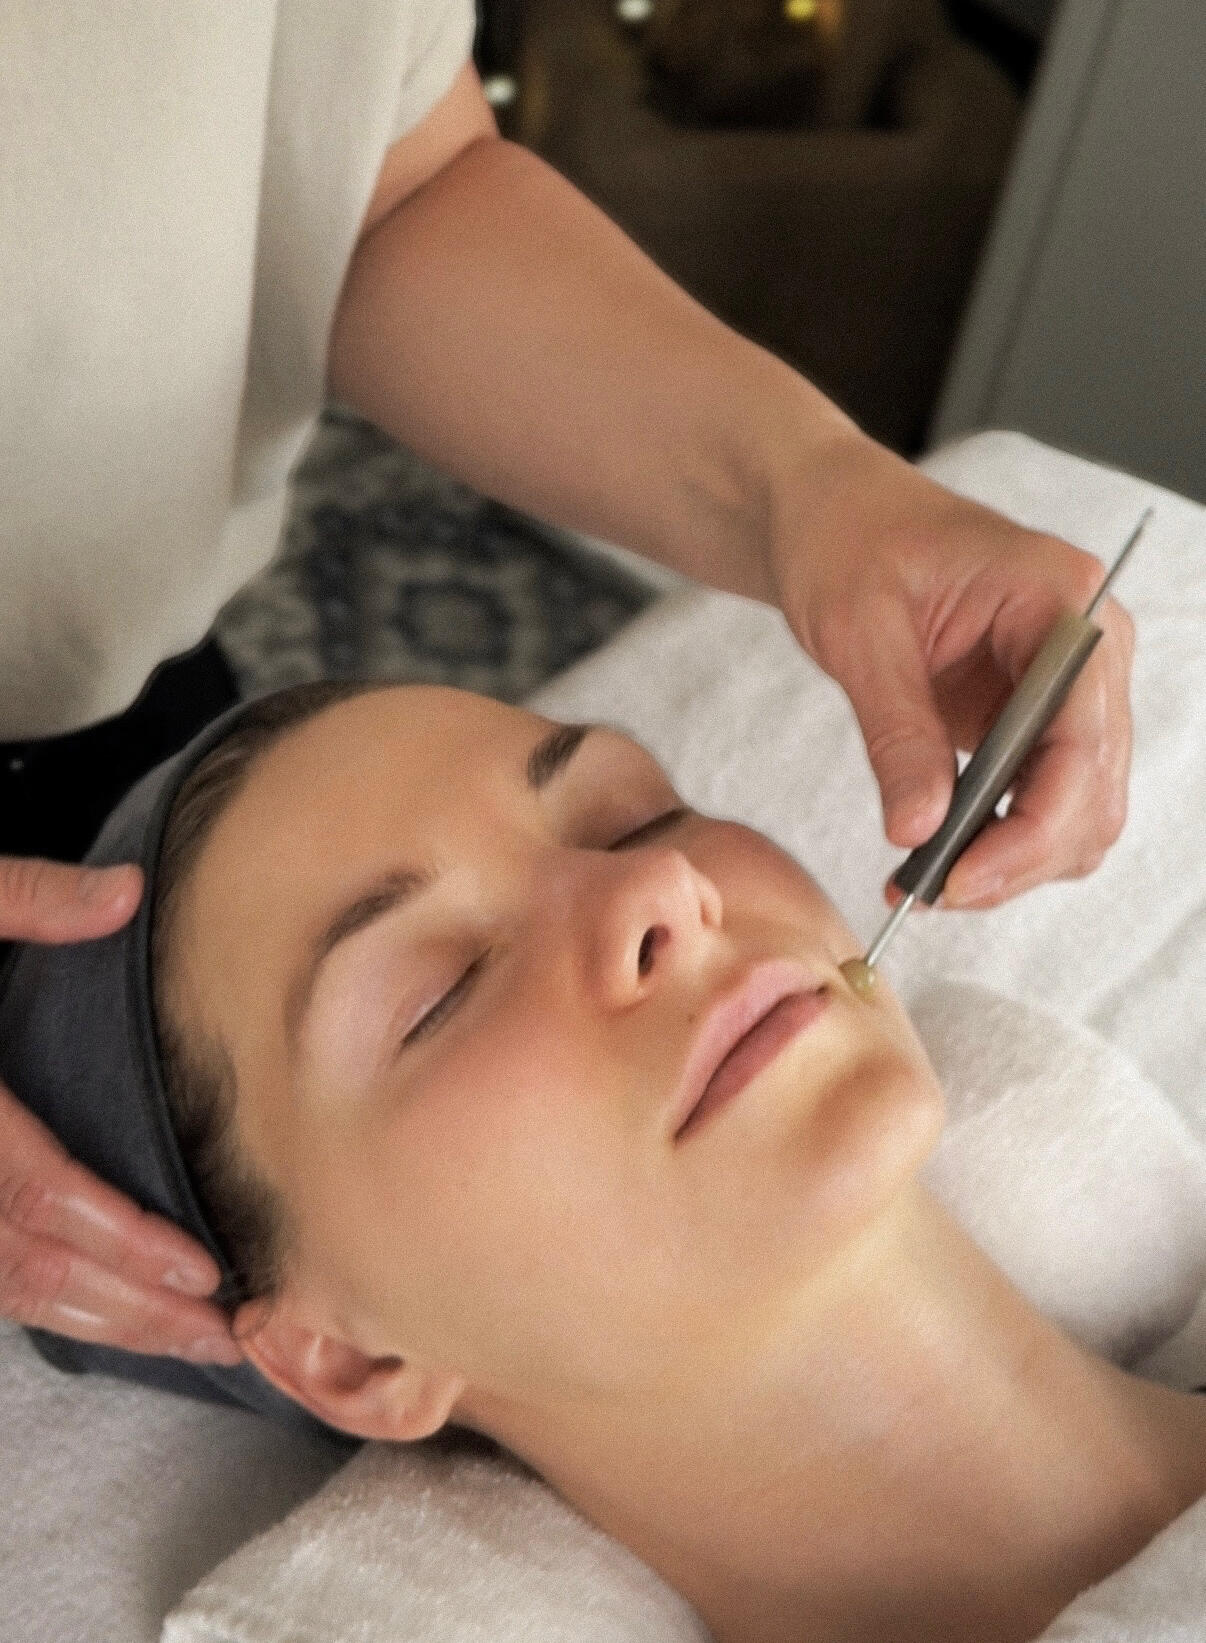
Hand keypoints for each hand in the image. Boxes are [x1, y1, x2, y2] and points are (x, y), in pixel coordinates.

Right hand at [0, 857, 241, 1363]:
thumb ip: (22, 898)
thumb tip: (128, 891)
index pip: (35, 1187)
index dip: (118, 1236)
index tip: (198, 1269)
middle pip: (27, 1265)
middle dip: (130, 1308)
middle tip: (225, 1335)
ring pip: (1, 1291)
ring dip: (97, 1321)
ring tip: (186, 1337)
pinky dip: (45, 1304)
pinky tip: (106, 1312)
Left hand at [768, 432, 1135, 908]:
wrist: (831, 515)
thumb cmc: (846, 539)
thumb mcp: (859, 631)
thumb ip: (896, 731)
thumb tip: (919, 830)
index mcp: (1062, 600)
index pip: (1083, 741)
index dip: (1031, 828)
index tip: (957, 878)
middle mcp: (1087, 647)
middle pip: (1093, 791)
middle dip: (1018, 858)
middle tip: (929, 893)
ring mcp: (1067, 687)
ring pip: (1078, 812)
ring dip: (1011, 861)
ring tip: (923, 880)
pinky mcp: (1032, 719)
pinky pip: (1040, 801)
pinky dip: (997, 842)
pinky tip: (934, 856)